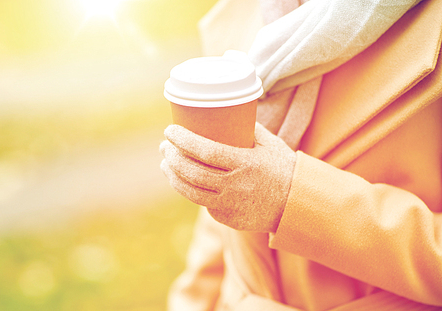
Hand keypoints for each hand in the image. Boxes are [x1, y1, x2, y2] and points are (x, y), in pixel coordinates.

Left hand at [160, 122, 295, 231]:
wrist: (297, 206)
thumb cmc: (283, 169)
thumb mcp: (269, 144)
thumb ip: (248, 128)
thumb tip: (226, 110)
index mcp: (245, 164)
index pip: (205, 152)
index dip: (183, 141)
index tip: (170, 131)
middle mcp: (235, 186)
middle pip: (192, 172)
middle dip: (172, 157)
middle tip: (165, 146)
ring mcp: (229, 206)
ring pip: (190, 192)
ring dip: (172, 176)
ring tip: (165, 164)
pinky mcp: (227, 219)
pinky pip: (202, 203)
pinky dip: (188, 190)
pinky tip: (182, 180)